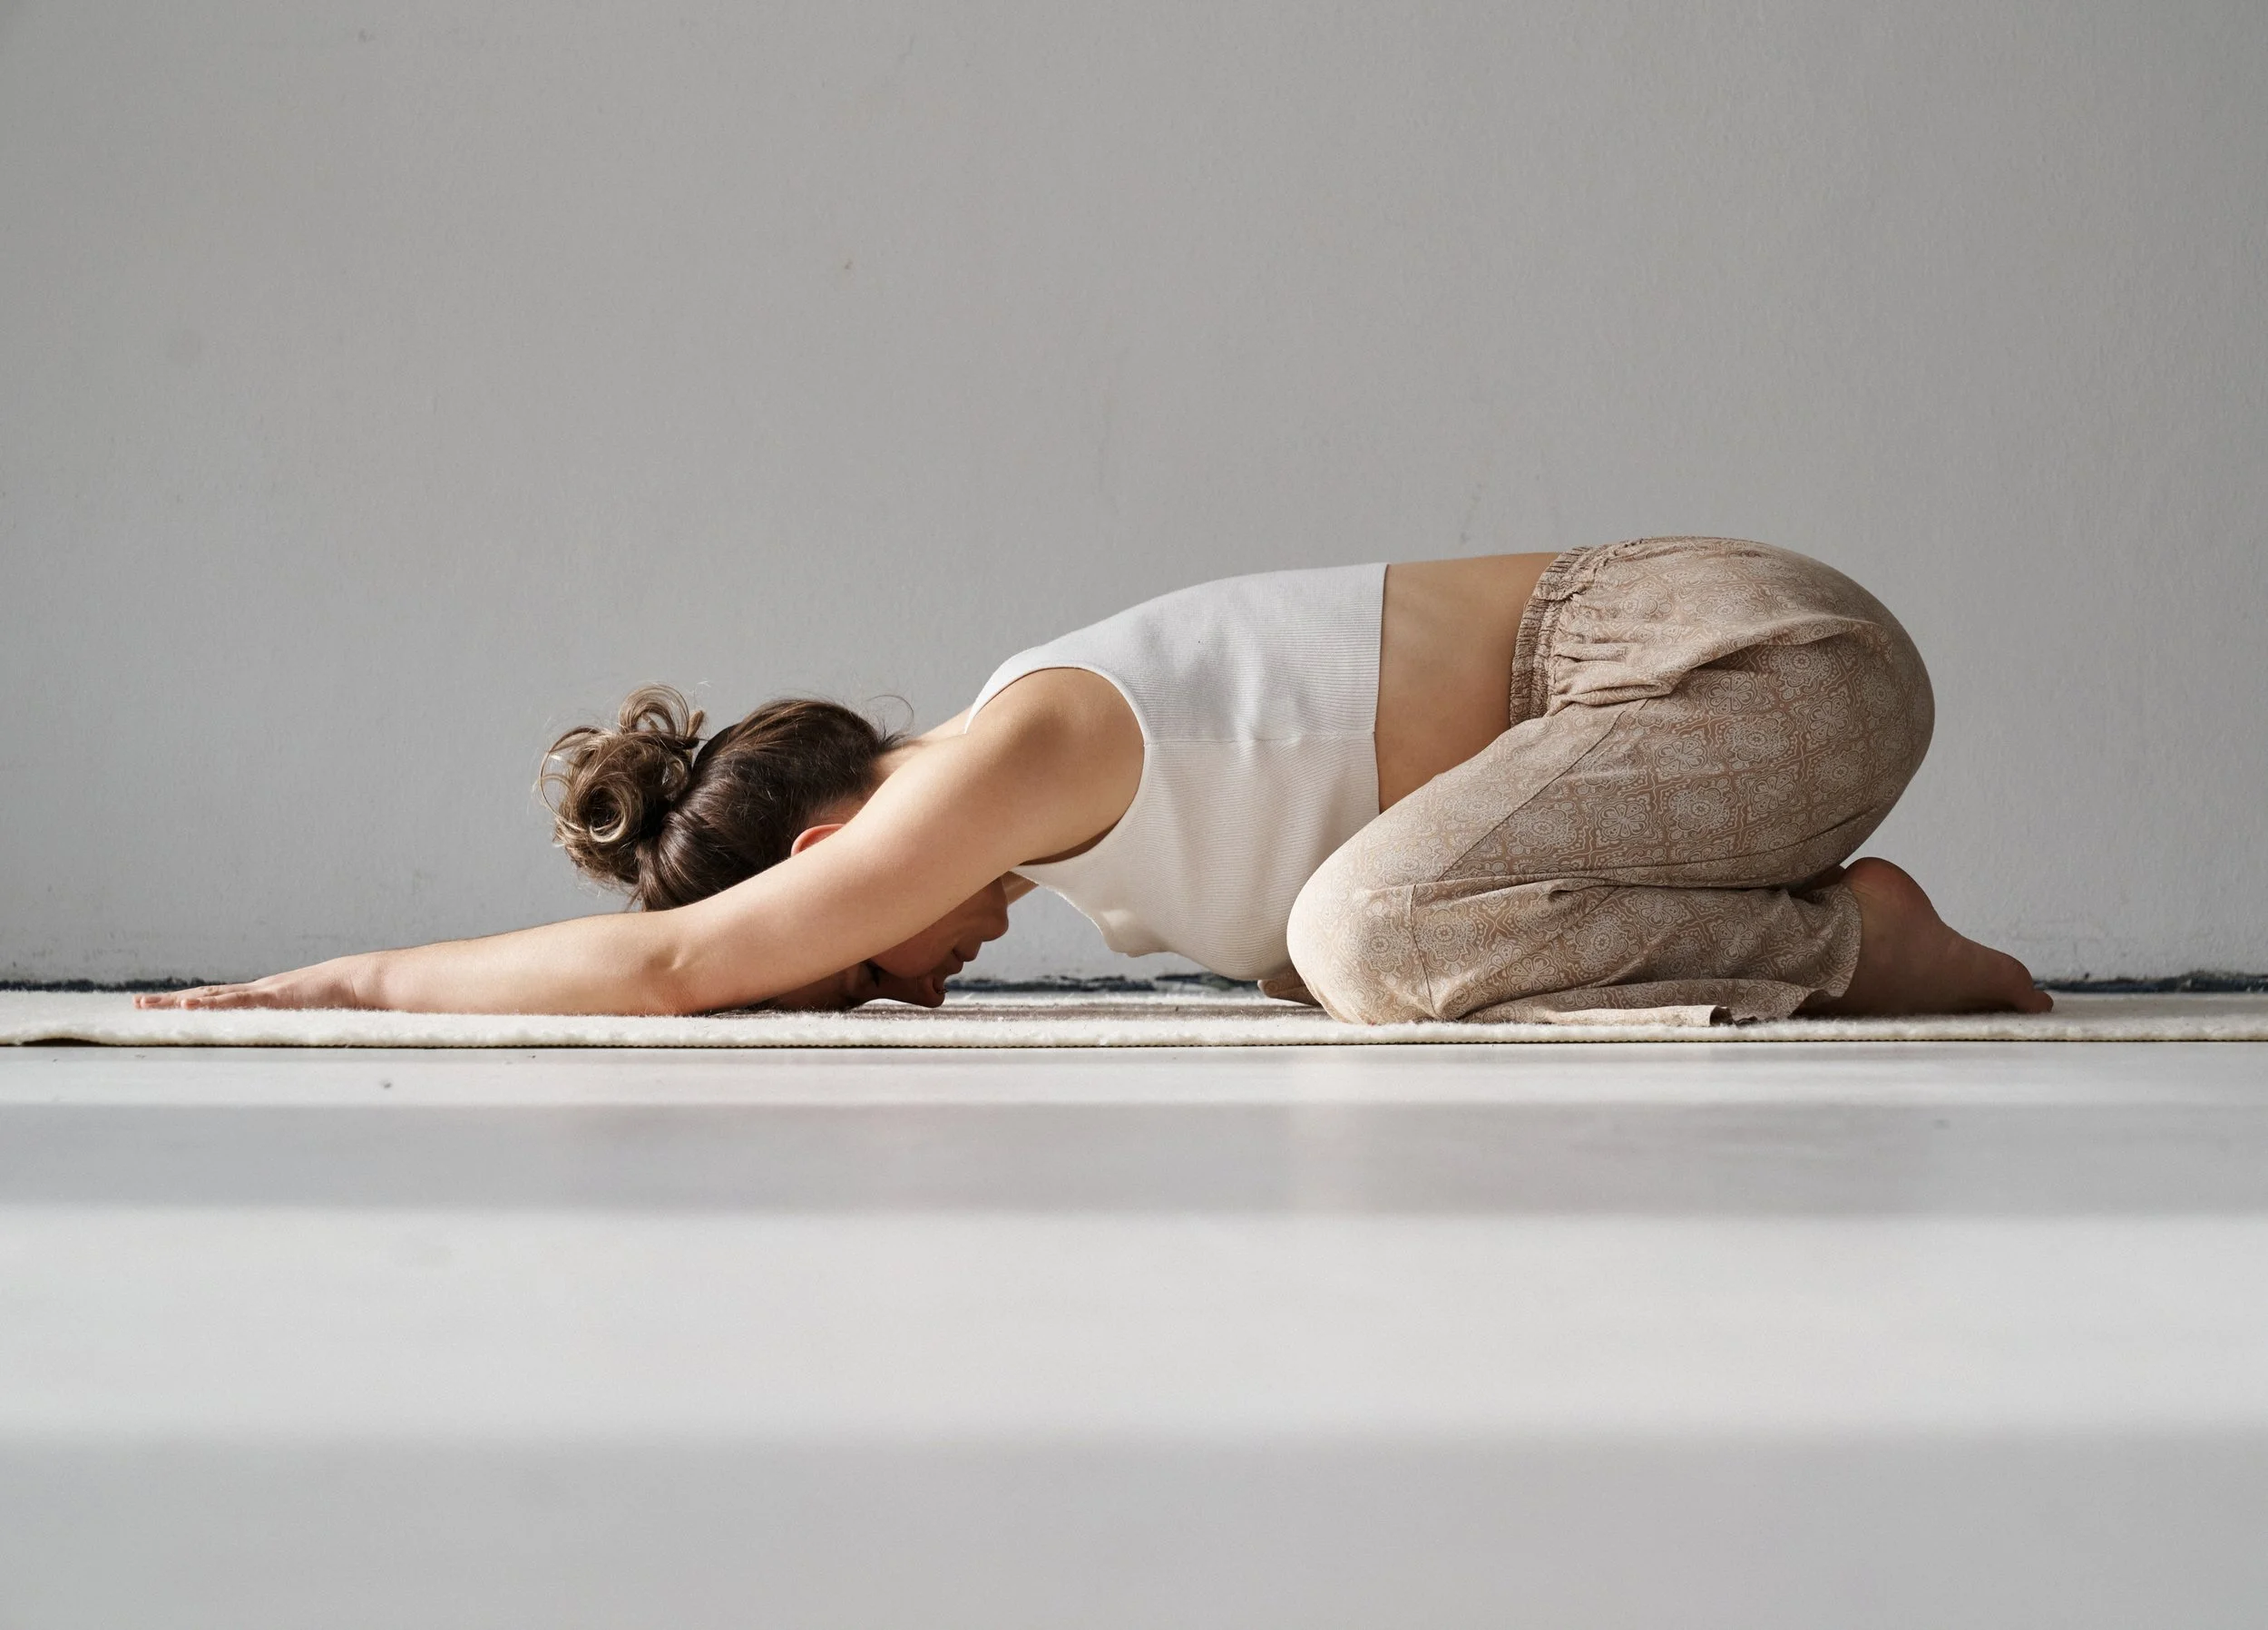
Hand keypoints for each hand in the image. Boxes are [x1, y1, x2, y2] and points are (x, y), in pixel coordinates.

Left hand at [135, 955, 375, 1011]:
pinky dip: (209, 1003)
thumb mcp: (319, 1015)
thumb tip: (308, 1046)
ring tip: (146, 1005)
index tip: (168, 1005)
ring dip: (178, 1001)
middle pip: (207, 995)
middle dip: (171, 1001)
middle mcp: (259, 991)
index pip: (223, 998)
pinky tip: (186, 1004)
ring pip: (211, 996)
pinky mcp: (274, 996)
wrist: (365, 981)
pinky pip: (235, 1001)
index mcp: (268, 997)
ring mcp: (264, 991)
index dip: (196, 1002)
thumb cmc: (349, 1000)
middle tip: (138, 1005)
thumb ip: (306, 1025)